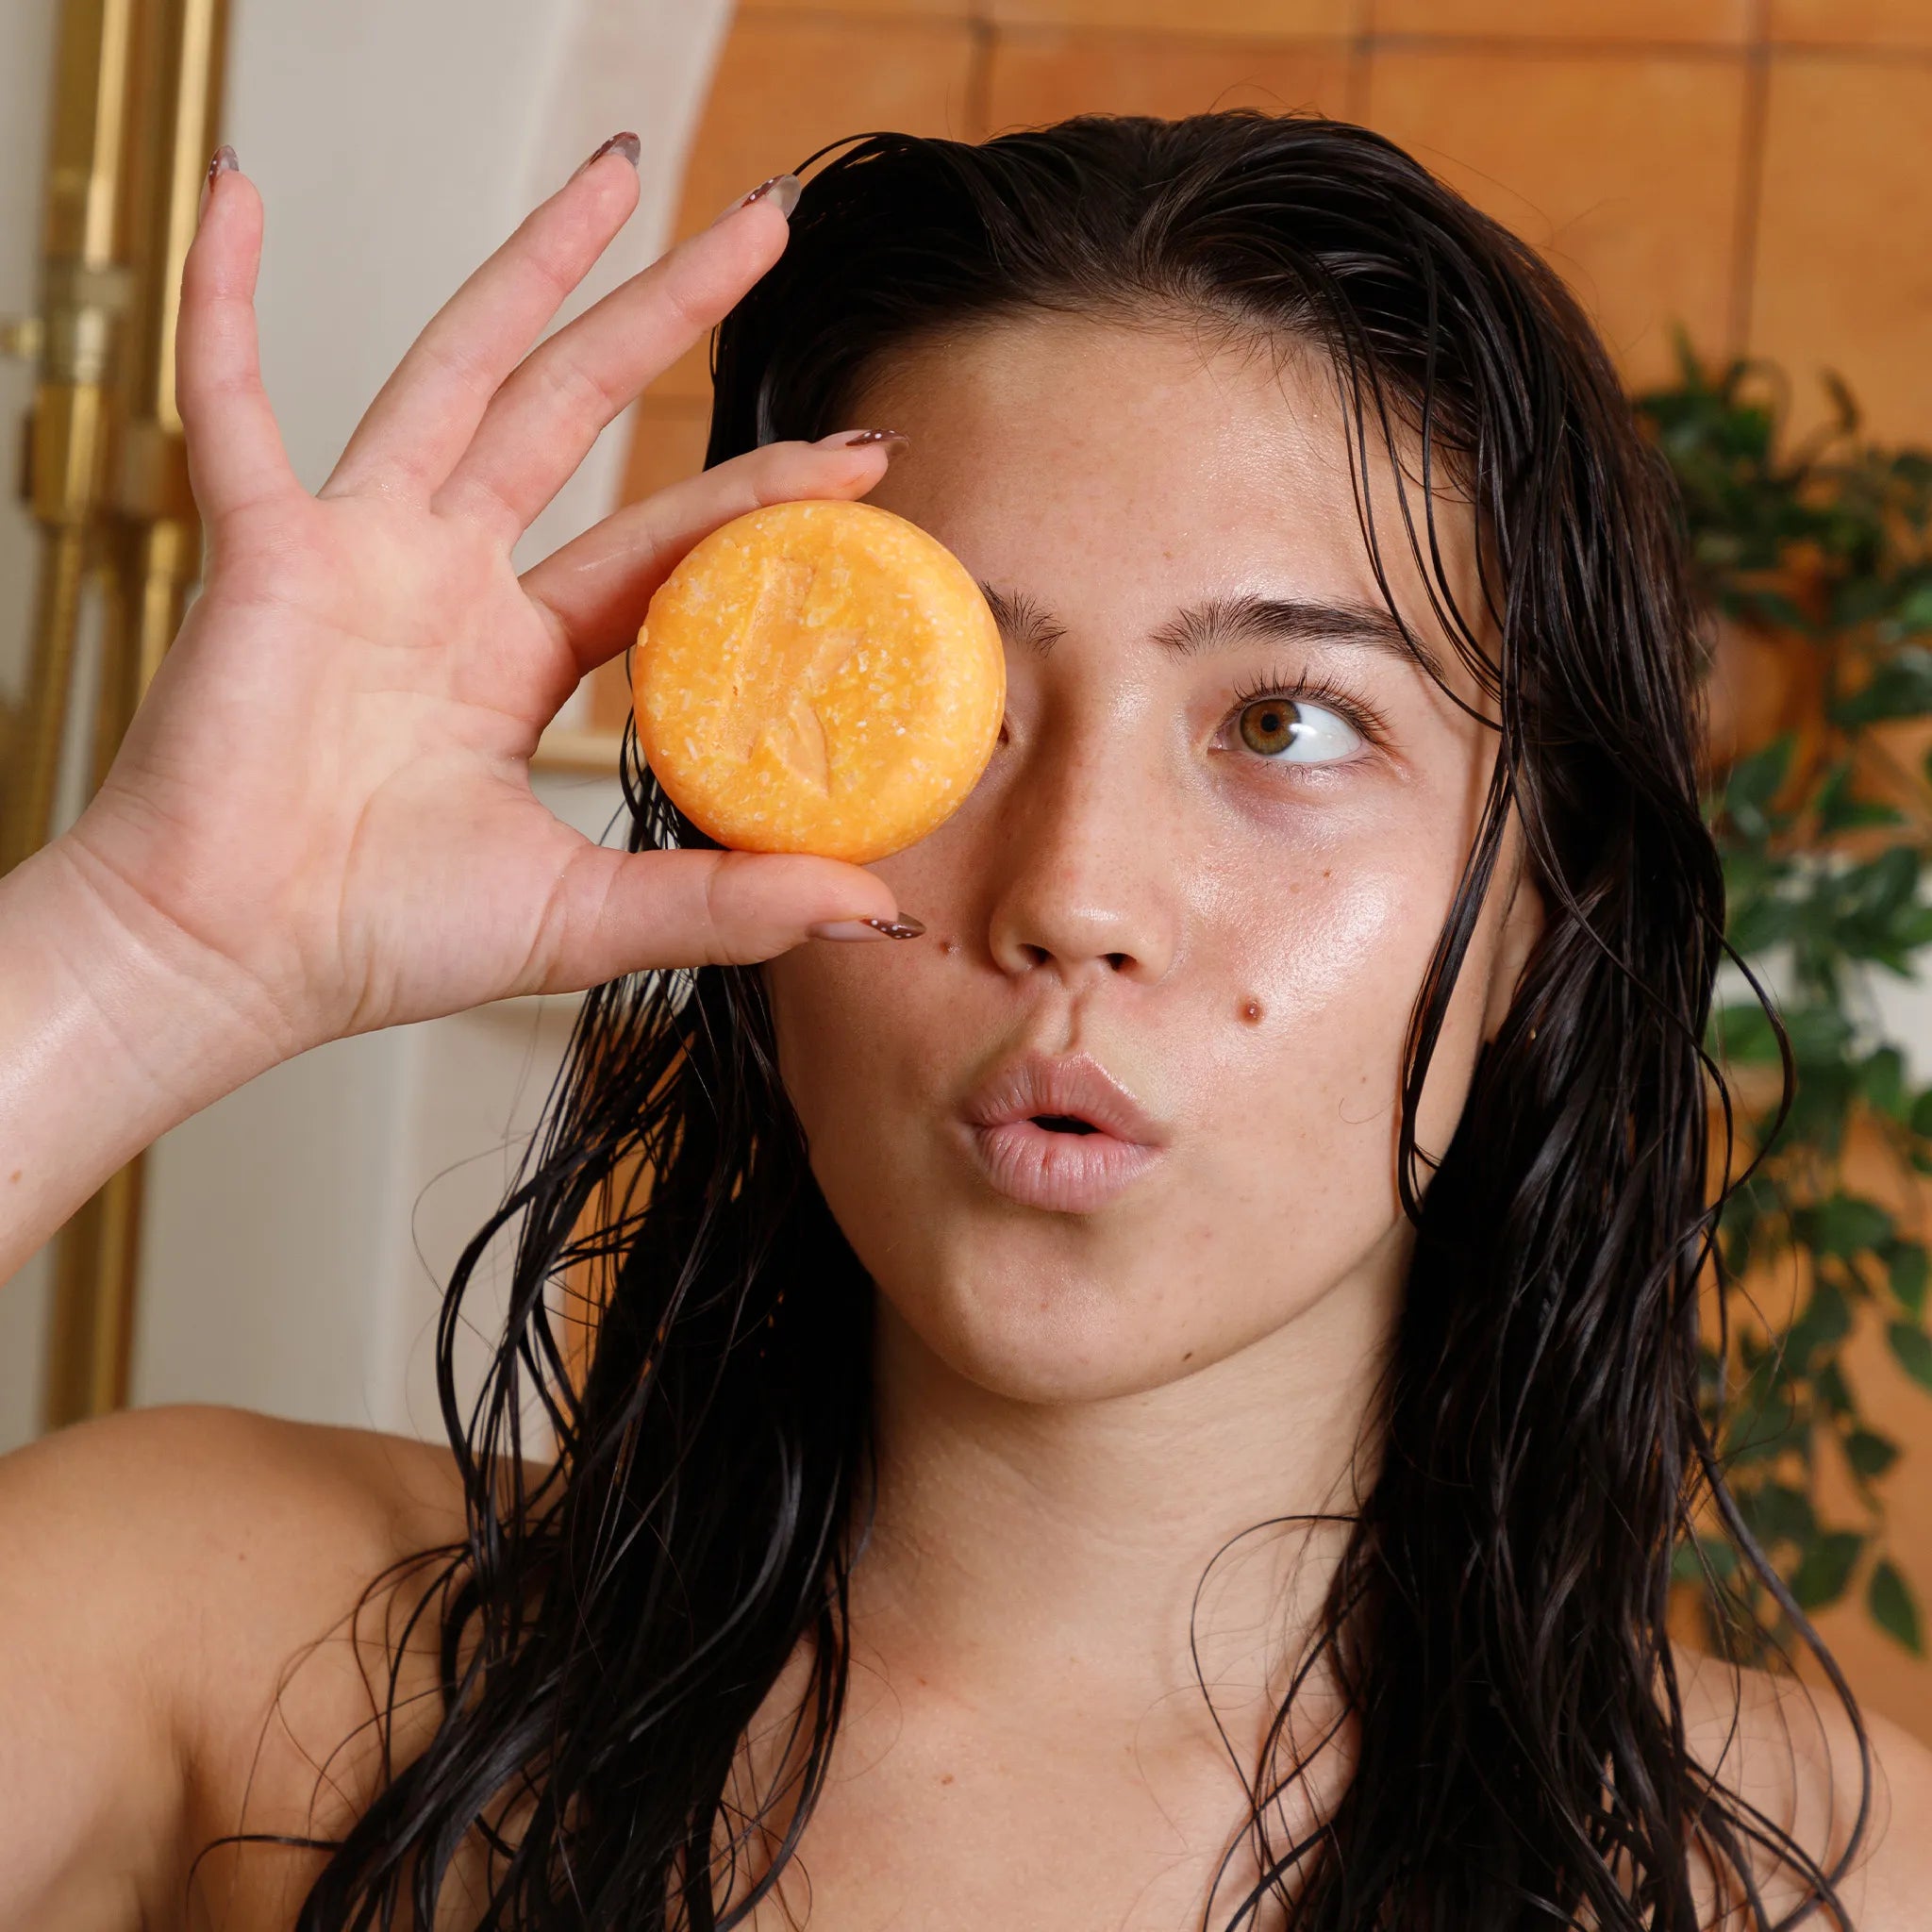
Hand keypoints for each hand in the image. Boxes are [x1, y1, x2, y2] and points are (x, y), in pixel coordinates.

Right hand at [56, 141, 908, 1063]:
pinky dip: (224, 298)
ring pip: (459, 371)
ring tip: (618, 178)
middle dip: (669, 315)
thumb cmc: (378, 940)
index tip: (861, 453)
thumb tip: (875, 916)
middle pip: (577, 413)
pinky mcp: (261, 549)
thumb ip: (727, 904)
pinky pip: (227, 397)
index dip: (758, 496)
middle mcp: (447, 583)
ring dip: (531, 268)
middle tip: (764, 227)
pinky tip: (238, 192)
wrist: (229, 965)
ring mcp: (358, 551)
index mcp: (518, 655)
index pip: (661, 544)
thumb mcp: (588, 916)